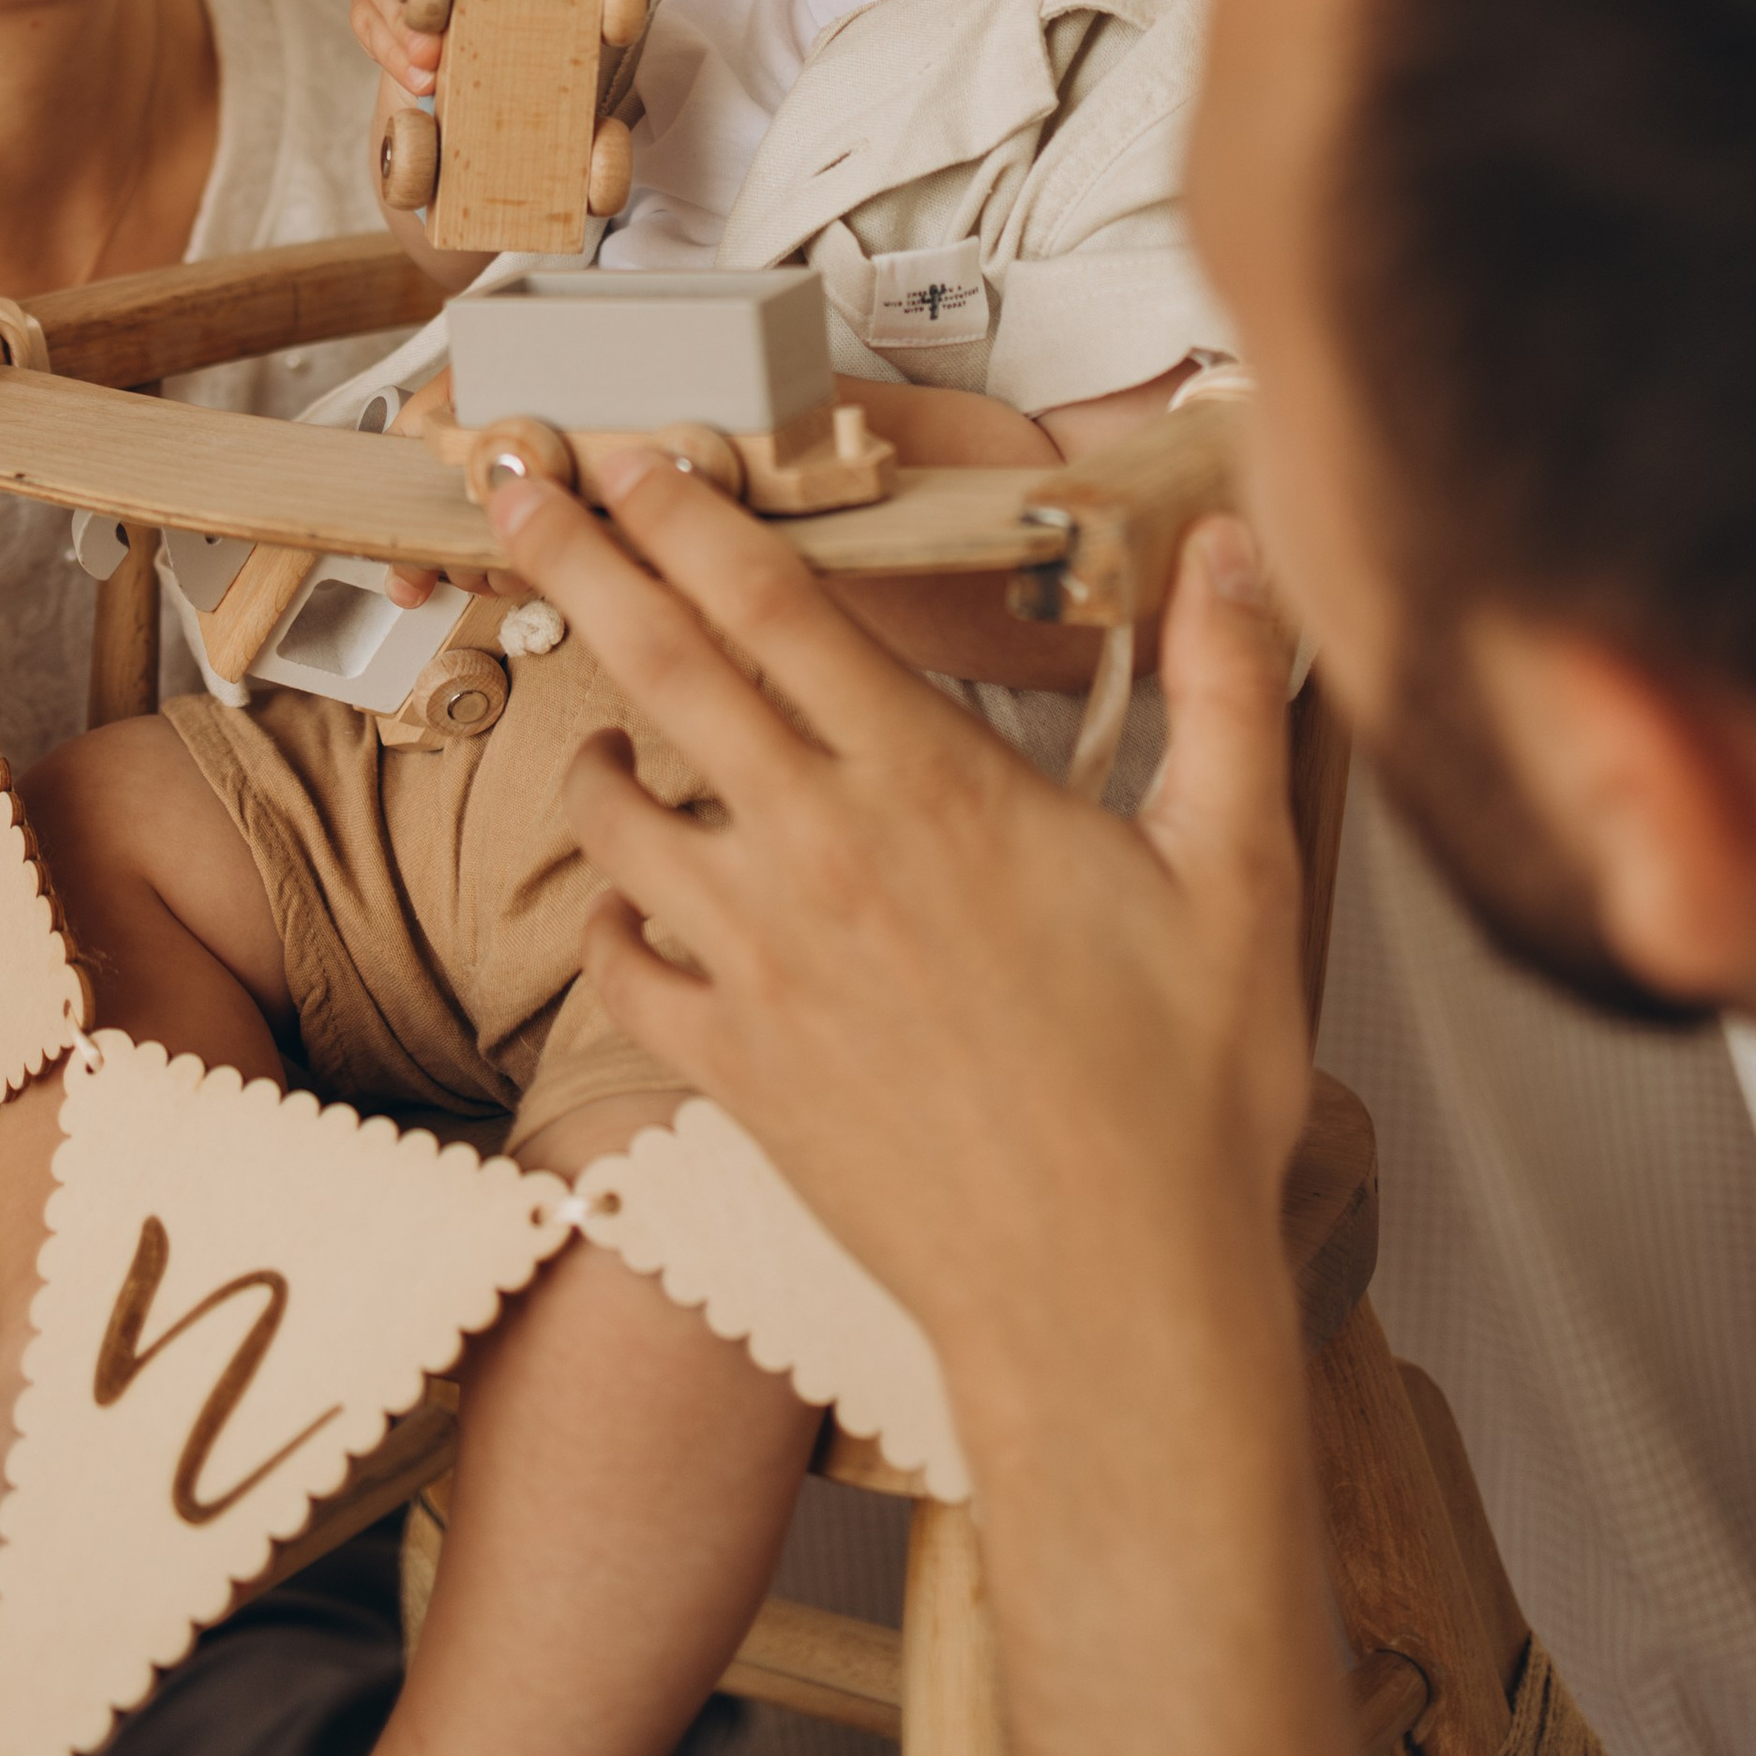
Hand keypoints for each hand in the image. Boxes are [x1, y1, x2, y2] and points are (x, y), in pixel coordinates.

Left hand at [485, 450, 1311, 1372]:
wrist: (1108, 1302)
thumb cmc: (1180, 1097)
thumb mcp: (1236, 873)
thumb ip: (1221, 694)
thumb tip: (1233, 549)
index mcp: (930, 786)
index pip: (774, 606)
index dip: (688, 514)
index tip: (632, 453)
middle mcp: (819, 854)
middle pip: (663, 666)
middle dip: (580, 558)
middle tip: (520, 487)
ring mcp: (759, 963)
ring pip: (617, 816)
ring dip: (592, 752)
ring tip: (599, 726)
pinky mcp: (732, 1067)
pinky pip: (621, 967)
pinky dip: (606, 917)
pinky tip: (629, 901)